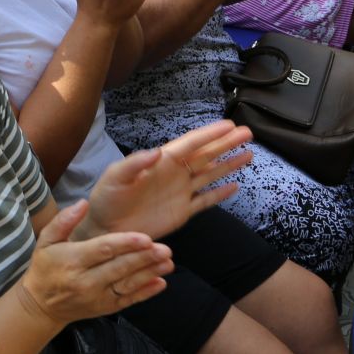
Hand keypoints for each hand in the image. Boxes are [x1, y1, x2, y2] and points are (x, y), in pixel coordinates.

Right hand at [17, 201, 171, 324]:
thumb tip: (83, 203)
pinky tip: (161, 283)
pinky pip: (128, 301)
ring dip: (150, 274)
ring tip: (168, 263)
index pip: (103, 250)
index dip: (125, 244)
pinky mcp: (105, 308)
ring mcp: (97, 297)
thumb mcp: (46, 240)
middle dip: (144, 259)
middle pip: (119, 268)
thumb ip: (64, 221)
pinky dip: (146, 293)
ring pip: (127, 285)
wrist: (41, 305)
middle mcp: (86, 281)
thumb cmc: (45, 267)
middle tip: (165, 249)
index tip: (145, 237)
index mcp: (73, 261)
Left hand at [83, 121, 251, 239]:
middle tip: (247, 133)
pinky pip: (205, 200)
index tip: (229, 125)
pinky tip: (235, 186)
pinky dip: (220, 194)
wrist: (105, 229)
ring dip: (229, 164)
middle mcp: (175, 174)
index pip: (191, 144)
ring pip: (210, 174)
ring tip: (248, 154)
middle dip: (226, 144)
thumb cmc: (107, 199)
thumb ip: (135, 163)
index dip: (210, 134)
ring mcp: (181, 192)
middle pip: (206, 155)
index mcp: (161, 162)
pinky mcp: (182, 212)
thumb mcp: (115, 177)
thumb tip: (158, 150)